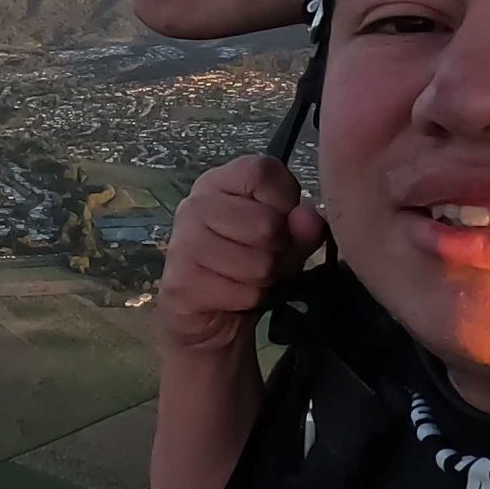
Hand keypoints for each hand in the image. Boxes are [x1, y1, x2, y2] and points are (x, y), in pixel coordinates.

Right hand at [157, 154, 326, 357]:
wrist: (207, 316)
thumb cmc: (248, 267)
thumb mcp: (285, 243)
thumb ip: (303, 229)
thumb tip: (308, 218)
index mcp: (220, 182)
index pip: (262, 171)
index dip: (284, 200)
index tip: (279, 218)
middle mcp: (196, 204)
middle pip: (266, 223)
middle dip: (278, 251)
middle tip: (263, 258)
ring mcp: (184, 242)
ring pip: (259, 263)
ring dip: (265, 280)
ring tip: (249, 278)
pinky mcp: (181, 282)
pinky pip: (244, 293)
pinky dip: (250, 300)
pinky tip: (233, 295)